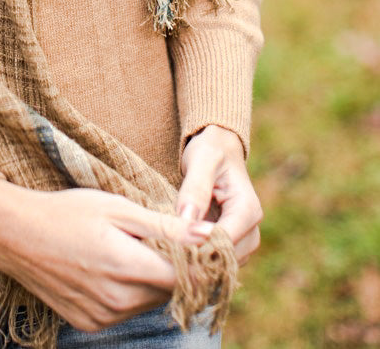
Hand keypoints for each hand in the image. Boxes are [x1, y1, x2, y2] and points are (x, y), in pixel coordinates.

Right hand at [0, 180, 211, 332]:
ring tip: (130, 249)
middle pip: (170, 291)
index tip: (200, 243)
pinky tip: (111, 267)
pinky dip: (129, 292)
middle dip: (175, 268)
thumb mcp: (118, 208)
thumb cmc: (69, 211)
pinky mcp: (90, 324)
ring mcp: (102, 316)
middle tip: (160, 239)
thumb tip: (212, 234)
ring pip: (150, 303)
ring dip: (152, 281)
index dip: (200, 261)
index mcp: (126, 266)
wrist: (16, 234)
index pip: (188, 277)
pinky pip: (126, 311)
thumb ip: (167, 226)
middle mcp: (117, 300)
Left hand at [178, 125, 262, 265]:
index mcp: (248, 210)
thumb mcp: (201, 161)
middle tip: (164, 250)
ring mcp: (242, 240)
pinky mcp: (229, 244)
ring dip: (196, 262)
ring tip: (166, 251)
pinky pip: (214, 261)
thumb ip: (195, 189)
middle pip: (225, 259)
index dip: (198, 245)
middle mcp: (251, 230)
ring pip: (220, 265)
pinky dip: (196, 259)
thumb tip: (188, 221)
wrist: (218, 149)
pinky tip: (174, 251)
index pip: (225, 241)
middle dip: (196, 258)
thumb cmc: (210, 150)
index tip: (170, 243)